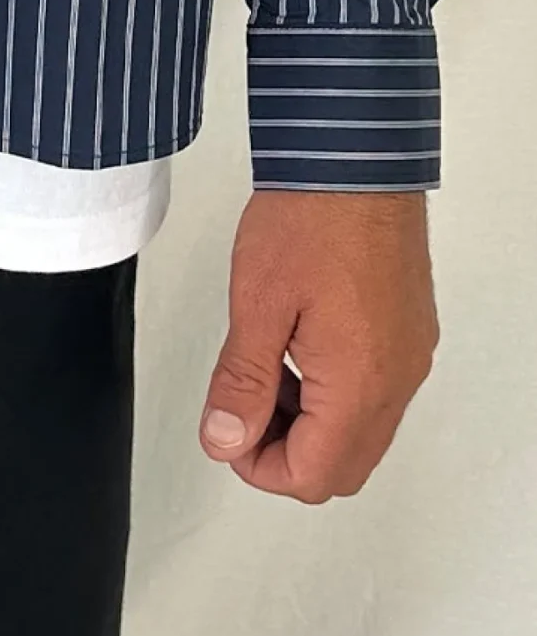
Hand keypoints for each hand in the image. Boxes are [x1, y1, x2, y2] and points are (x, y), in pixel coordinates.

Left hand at [198, 191, 437, 501]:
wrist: (355, 160)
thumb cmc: (311, 217)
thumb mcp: (256, 304)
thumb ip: (241, 381)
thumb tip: (225, 439)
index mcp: (360, 383)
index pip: (313, 476)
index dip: (259, 466)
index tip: (227, 431)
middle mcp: (397, 379)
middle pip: (342, 466)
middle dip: (286, 451)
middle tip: (243, 408)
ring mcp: (409, 356)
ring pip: (362, 432)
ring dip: (309, 422)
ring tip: (265, 369)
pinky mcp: (410, 332)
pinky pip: (377, 392)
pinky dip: (335, 392)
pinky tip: (297, 349)